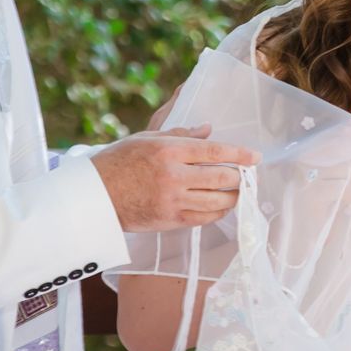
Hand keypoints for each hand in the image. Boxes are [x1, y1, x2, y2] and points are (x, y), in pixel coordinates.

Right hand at [93, 126, 252, 232]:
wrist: (95, 196)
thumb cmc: (118, 162)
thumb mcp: (147, 138)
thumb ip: (181, 134)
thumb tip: (208, 129)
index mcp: (169, 150)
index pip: (215, 152)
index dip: (240, 155)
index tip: (255, 157)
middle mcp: (174, 176)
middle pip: (222, 178)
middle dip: (240, 177)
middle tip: (247, 175)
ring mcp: (173, 201)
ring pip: (217, 201)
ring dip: (233, 197)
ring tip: (236, 191)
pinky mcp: (170, 221)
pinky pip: (204, 218)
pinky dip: (217, 212)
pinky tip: (220, 206)